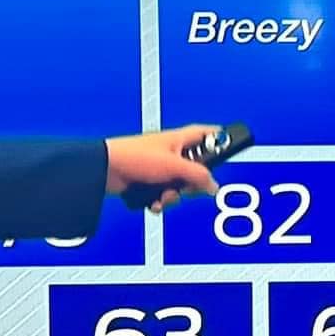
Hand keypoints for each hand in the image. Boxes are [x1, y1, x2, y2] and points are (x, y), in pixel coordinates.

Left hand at [105, 124, 220, 212]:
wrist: (105, 171)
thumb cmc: (134, 157)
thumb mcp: (175, 167)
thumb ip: (199, 176)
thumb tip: (213, 185)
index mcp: (181, 138)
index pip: (209, 134)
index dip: (220, 140)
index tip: (229, 149)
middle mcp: (172, 152)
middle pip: (197, 169)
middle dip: (193, 182)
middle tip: (188, 185)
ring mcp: (160, 167)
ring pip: (180, 186)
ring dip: (174, 195)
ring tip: (163, 195)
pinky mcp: (149, 182)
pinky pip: (164, 194)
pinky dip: (160, 200)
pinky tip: (152, 201)